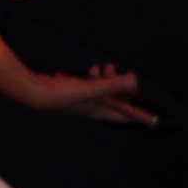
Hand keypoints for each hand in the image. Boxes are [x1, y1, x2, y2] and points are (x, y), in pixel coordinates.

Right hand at [15, 65, 156, 124]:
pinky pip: (90, 84)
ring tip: (103, 68)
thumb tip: (135, 81)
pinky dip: (93, 77)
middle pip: (115, 100)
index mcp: (99, 110)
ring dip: (106, 79)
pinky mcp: (73, 90)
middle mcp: (92, 107)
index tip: (154, 119)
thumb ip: (113, 85)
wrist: (33, 91)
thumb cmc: (62, 94)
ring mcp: (82, 99)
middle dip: (121, 88)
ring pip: (102, 90)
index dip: (140, 115)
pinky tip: (91, 69)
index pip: (125, 115)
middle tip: (123, 74)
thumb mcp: (90, 89)